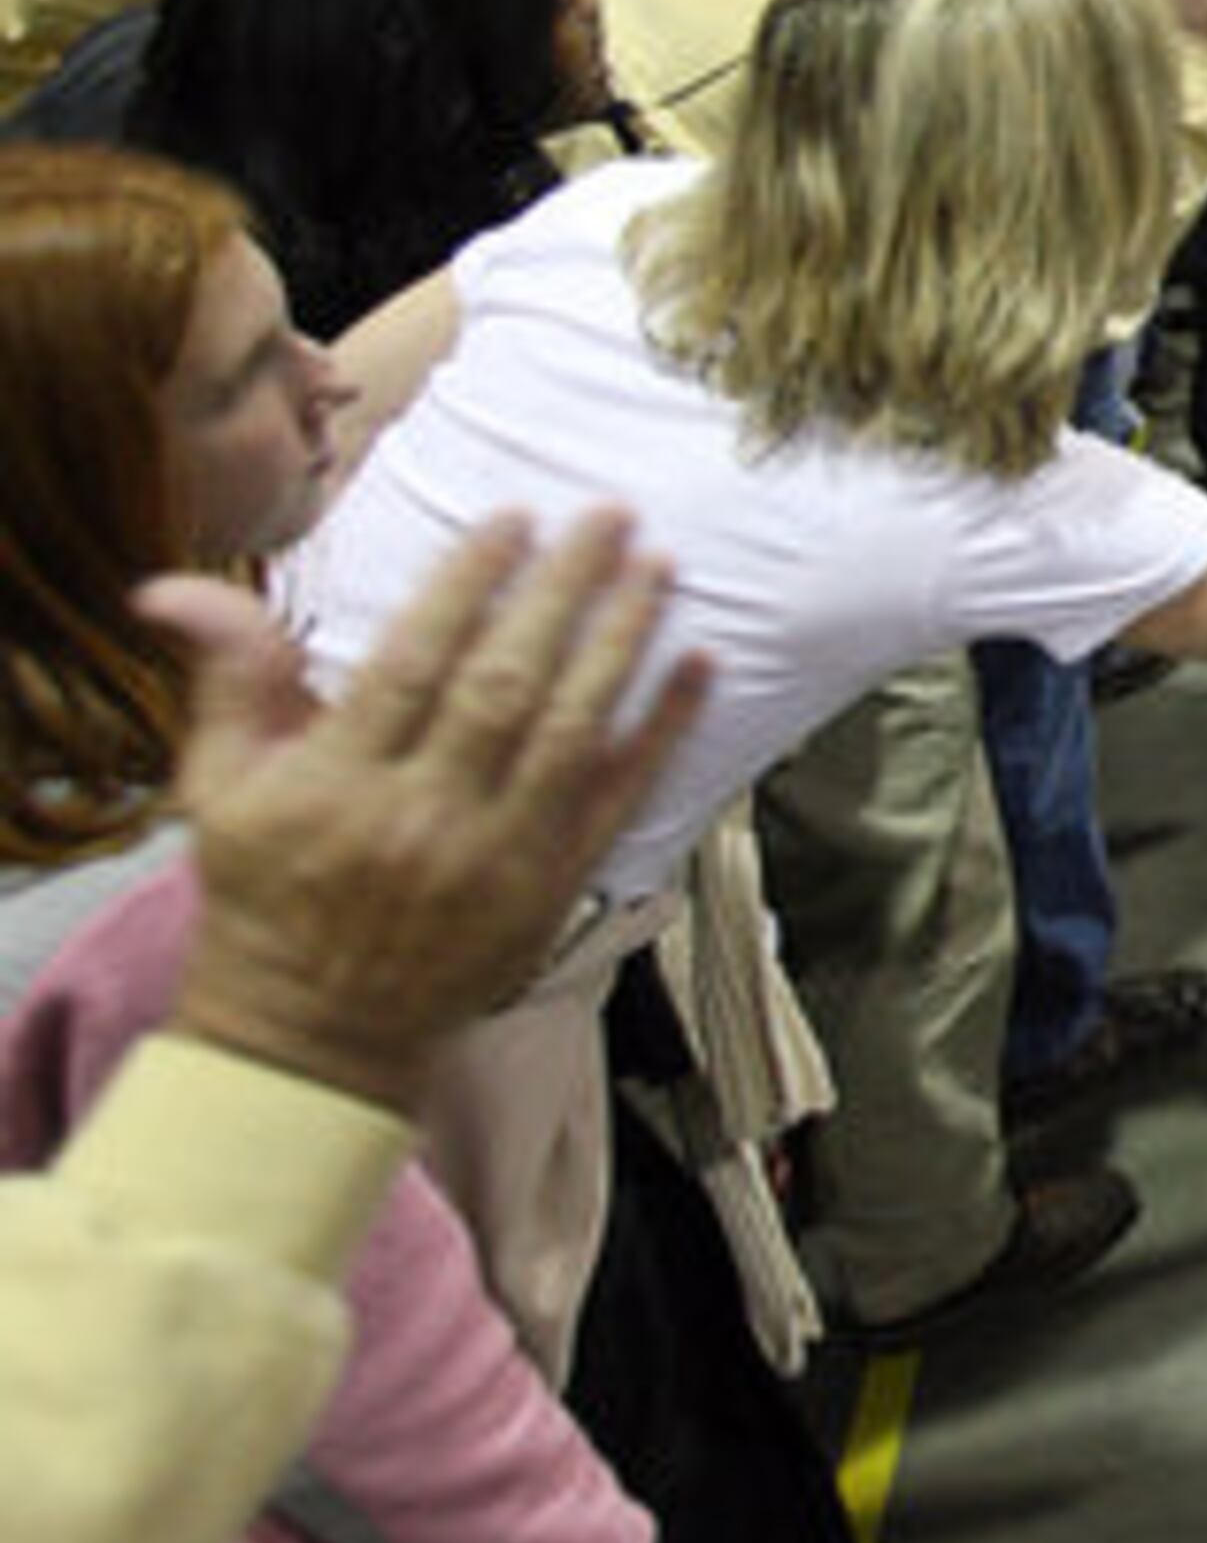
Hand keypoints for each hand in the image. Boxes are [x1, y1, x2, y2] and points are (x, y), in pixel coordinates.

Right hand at [148, 511, 711, 1116]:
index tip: (514, 520)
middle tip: (611, 516)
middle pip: (507, 684)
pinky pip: (620, 799)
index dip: (470, 584)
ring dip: (623, 643)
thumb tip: (173, 587)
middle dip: (565, 591)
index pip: (414, 662)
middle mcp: (421, 818)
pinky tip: (698, 666)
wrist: (315, 1026)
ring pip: (573, 732)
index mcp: (336, 783)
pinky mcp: (550, 888)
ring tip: (659, 569)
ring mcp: (496, 857)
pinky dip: (664, 731)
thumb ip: (230, 678)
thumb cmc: (267, 889)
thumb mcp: (220, 786)